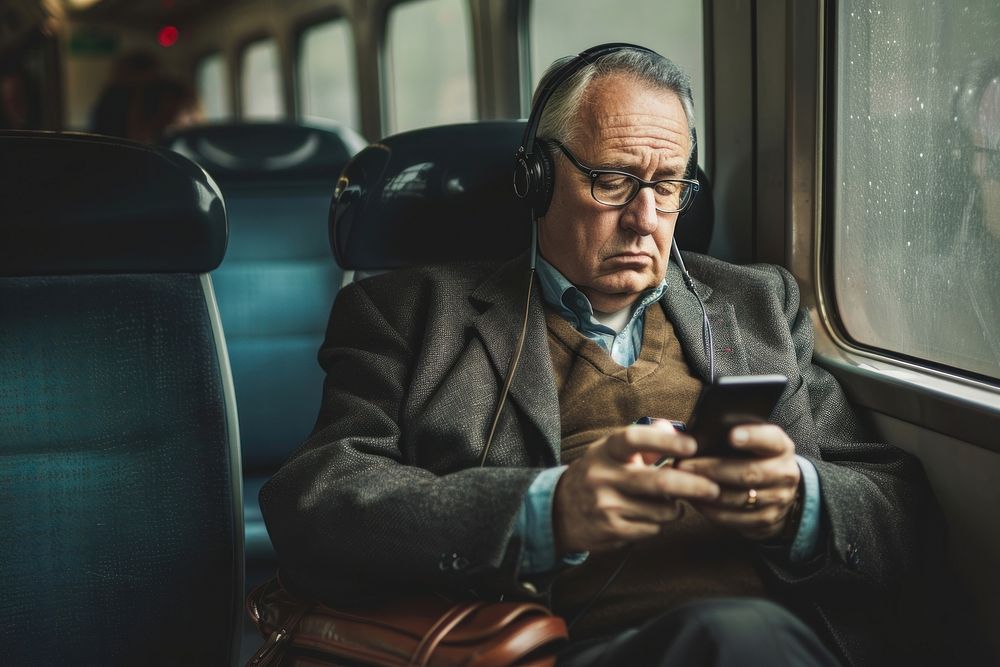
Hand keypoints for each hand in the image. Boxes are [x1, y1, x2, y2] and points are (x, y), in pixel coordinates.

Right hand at [553, 422, 720, 554]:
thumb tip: (672, 428)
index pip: (635, 439)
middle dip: (693, 486)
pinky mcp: (611, 529)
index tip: (692, 446)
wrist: (559, 511)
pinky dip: (658, 523)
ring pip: (660, 510)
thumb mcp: (612, 452)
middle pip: (658, 482)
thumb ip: (644, 441)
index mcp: (606, 450)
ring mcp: (606, 505)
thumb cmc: (597, 475)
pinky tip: (648, 516)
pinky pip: (652, 528)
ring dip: (674, 508)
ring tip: (668, 503)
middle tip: (713, 488)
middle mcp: (603, 476)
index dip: (666, 441)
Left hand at [677, 424, 800, 540]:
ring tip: (682, 483)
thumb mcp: (750, 440)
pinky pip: (735, 518)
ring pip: (739, 498)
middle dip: (711, 469)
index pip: (770, 439)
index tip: (731, 435)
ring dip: (706, 492)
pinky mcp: (767, 520)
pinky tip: (694, 500)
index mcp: (780, 447)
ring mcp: (778, 499)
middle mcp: (785, 473)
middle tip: (683, 465)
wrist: (779, 490)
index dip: (752, 437)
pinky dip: (711, 510)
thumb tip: (683, 433)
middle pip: (748, 473)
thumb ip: (725, 433)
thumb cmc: (753, 457)